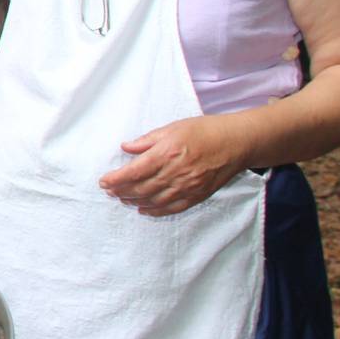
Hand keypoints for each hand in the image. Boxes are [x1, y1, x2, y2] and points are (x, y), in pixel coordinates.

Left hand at [99, 115, 245, 215]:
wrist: (236, 143)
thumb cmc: (203, 131)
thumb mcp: (172, 128)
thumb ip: (147, 140)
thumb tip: (125, 147)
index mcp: (167, 154)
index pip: (134, 172)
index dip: (116, 179)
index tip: (103, 182)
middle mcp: (175, 173)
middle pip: (141, 188)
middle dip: (121, 191)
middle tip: (109, 192)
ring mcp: (187, 186)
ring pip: (154, 200)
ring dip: (135, 201)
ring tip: (122, 199)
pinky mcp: (197, 195)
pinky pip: (172, 208)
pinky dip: (155, 211)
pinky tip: (144, 209)